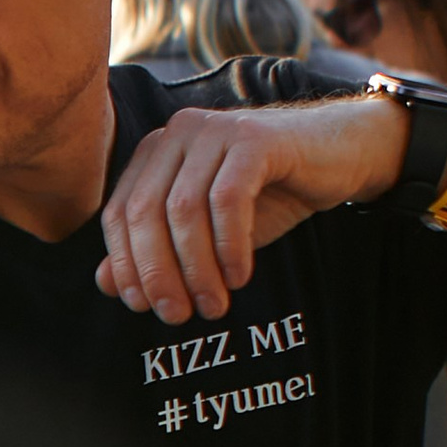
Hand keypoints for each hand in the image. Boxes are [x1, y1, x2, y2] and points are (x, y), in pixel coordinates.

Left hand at [97, 97, 405, 320]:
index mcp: (155, 153)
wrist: (339, 157)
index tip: (145, 307)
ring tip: (214, 304)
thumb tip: (106, 284)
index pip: (119, 214)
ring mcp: (215, 131)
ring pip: (184, 209)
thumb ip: (157, 253)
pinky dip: (230, 245)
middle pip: (145, 212)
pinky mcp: (253, 138)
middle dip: (157, 272)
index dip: (127, 266)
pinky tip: (240, 275)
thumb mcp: (208, 235)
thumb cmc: (269, 196)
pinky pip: (228, 199)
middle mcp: (177, 134)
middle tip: (178, 315)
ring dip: (196, 267)